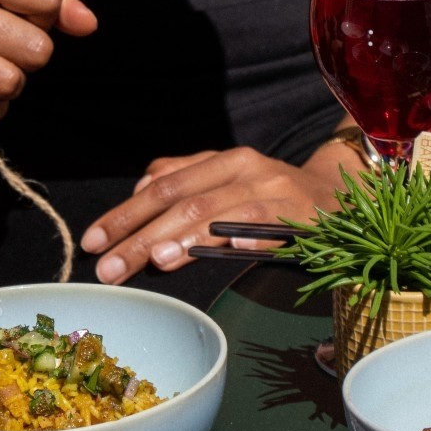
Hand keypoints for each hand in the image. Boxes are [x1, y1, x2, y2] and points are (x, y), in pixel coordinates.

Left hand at [79, 147, 348, 284]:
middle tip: (109, 269)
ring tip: (157, 260)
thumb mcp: (224, 178)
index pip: (160, 187)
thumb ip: (181, 178)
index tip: (92, 243)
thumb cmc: (269, 192)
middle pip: (181, 202)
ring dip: (187, 237)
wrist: (338, 191)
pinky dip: (252, 237)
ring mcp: (273, 189)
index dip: (123, 214)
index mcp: (218, 161)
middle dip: (140, 237)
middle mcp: (242, 169)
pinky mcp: (301, 214)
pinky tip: (233, 251)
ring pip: (220, 212)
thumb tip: (139, 188)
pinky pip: (272, 224)